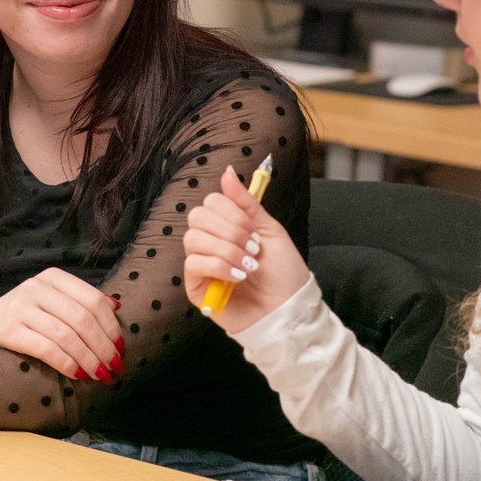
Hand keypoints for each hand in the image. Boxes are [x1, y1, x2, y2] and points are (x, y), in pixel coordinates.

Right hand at [0, 268, 122, 381]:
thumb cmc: (25, 318)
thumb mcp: (51, 302)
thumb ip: (79, 302)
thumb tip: (116, 307)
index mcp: (52, 278)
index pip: (92, 300)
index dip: (111, 326)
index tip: (121, 348)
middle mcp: (36, 288)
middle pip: (82, 318)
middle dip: (103, 346)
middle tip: (115, 367)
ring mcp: (20, 307)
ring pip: (67, 335)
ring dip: (88, 358)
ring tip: (100, 374)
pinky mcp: (8, 330)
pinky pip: (46, 348)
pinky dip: (67, 363)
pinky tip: (77, 375)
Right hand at [182, 166, 308, 332]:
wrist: (288, 309)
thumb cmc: (283, 272)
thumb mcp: (269, 230)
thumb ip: (246, 203)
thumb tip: (227, 171)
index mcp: (226, 227)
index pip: (210, 202)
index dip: (231, 212)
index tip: (254, 230)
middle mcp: (210, 243)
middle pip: (198, 216)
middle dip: (230, 230)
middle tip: (253, 248)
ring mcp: (201, 264)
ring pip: (193, 239)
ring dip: (227, 250)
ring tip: (249, 266)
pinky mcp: (196, 287)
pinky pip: (193, 264)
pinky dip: (219, 266)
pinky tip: (238, 277)